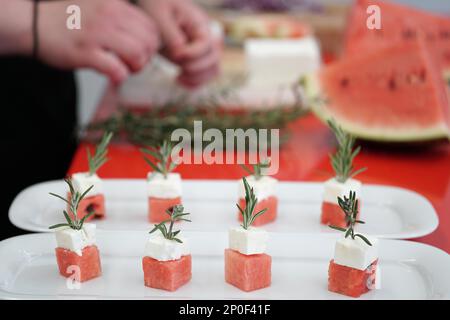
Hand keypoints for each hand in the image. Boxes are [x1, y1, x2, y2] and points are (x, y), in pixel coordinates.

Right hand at [38, 0, 159, 83]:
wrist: (33, 23)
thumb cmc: (67, 20)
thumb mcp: (99, 6)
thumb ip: (121, 16)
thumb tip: (146, 35)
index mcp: (115, 5)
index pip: (151, 27)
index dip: (151, 45)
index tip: (141, 52)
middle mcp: (109, 16)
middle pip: (148, 42)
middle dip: (146, 58)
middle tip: (133, 64)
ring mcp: (97, 34)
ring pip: (137, 54)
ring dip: (135, 67)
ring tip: (124, 69)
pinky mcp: (85, 53)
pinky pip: (117, 69)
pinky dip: (120, 76)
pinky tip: (113, 75)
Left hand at [139, 0, 220, 87]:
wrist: (153, 8)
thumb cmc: (156, 7)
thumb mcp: (160, 17)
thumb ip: (172, 36)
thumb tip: (180, 55)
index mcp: (200, 24)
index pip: (207, 44)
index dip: (193, 53)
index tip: (176, 54)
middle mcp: (206, 38)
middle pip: (214, 59)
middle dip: (196, 68)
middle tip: (178, 64)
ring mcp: (202, 50)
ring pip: (213, 71)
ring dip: (197, 78)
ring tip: (178, 76)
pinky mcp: (195, 60)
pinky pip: (204, 76)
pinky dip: (194, 83)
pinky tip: (178, 80)